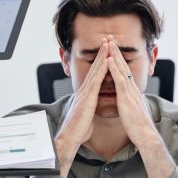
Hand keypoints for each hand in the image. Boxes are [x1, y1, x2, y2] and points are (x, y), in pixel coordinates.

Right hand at [55, 40, 107, 177]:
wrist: (70, 138)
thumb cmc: (78, 130)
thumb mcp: (86, 116)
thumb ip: (88, 109)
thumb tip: (90, 110)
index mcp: (86, 94)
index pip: (95, 75)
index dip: (100, 62)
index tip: (106, 51)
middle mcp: (84, 90)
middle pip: (94, 68)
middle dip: (101, 53)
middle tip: (106, 39)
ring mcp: (85, 93)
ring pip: (95, 71)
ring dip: (101, 56)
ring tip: (107, 43)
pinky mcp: (87, 98)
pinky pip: (96, 81)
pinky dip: (101, 69)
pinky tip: (107, 60)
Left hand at [106, 38, 174, 177]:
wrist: (145, 136)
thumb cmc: (138, 128)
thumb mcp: (133, 112)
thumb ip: (130, 104)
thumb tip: (128, 102)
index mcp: (132, 92)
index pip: (124, 72)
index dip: (118, 60)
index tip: (112, 50)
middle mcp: (132, 88)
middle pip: (123, 66)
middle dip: (116, 51)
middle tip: (110, 38)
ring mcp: (130, 91)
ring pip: (122, 68)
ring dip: (115, 54)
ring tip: (108, 42)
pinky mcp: (127, 97)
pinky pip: (120, 79)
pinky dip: (115, 68)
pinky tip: (109, 59)